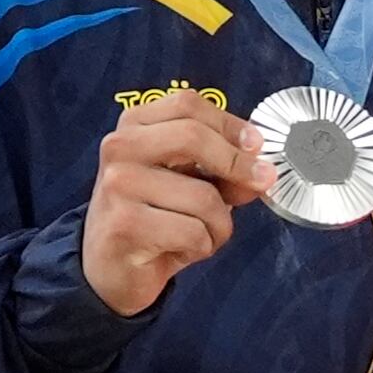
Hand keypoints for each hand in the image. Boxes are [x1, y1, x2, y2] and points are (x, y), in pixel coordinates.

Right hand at [80, 93, 270, 316]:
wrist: (111, 269)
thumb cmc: (154, 219)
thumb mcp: (190, 185)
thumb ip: (224, 171)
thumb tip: (261, 170)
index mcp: (134, 125)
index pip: (188, 104)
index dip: (230, 124)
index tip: (256, 146)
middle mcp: (120, 147)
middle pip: (193, 137)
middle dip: (237, 164)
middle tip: (261, 181)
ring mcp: (119, 185)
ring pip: (203, 196)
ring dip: (220, 223)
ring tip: (203, 234)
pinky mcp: (124, 224)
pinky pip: (193, 232)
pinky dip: (203, 246)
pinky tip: (182, 250)